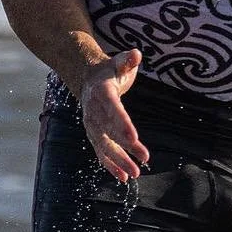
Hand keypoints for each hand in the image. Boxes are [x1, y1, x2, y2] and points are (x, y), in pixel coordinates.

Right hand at [80, 49, 149, 180]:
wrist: (87, 78)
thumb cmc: (109, 71)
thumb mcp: (118, 62)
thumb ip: (127, 60)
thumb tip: (136, 54)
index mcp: (101, 92)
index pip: (113, 109)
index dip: (122, 123)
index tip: (134, 137)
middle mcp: (93, 110)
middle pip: (109, 131)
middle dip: (126, 147)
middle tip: (143, 158)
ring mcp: (92, 124)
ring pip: (104, 145)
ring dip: (119, 160)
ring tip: (134, 173)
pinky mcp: (94, 134)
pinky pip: (101, 152)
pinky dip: (110, 164)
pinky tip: (123, 176)